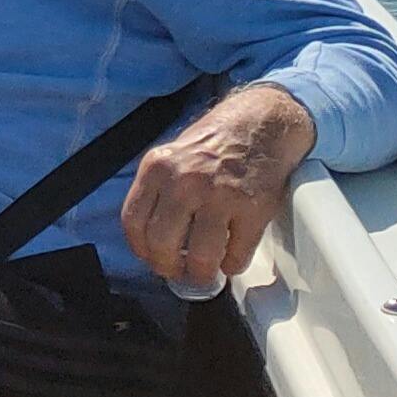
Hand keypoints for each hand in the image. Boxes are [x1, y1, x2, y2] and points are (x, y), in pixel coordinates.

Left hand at [119, 83, 315, 295]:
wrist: (263, 123)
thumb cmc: (215, 144)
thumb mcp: (173, 156)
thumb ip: (159, 191)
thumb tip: (151, 239)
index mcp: (158, 167)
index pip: (133, 221)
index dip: (141, 249)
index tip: (151, 257)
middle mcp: (185, 181)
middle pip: (162, 244)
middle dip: (168, 267)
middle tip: (178, 271)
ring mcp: (219, 196)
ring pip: (200, 257)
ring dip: (202, 274)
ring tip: (205, 272)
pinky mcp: (251, 209)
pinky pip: (236, 255)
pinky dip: (232, 265)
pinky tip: (231, 258)